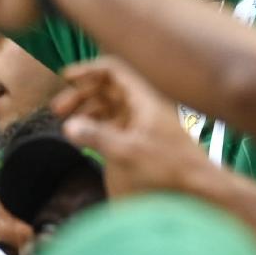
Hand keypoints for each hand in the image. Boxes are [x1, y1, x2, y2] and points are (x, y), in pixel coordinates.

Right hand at [54, 57, 207, 198]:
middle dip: (81, 93)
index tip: (65, 78)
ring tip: (67, 123)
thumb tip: (68, 126)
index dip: (88, 70)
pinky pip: (116, 123)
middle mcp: (143, 104)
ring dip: (88, 110)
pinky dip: (98, 125)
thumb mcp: (128, 152)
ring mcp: (144, 120)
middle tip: (58, 109)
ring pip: (110, 106)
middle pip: (108, 87)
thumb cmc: (169, 166)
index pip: (113, 70)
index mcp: (143, 98)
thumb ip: (97, 137)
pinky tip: (86, 137)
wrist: (198, 184)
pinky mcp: (143, 137)